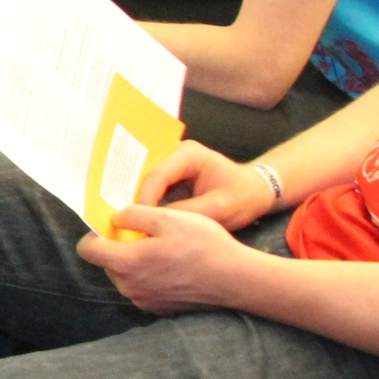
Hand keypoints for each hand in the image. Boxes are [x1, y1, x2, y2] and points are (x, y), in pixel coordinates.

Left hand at [76, 204, 253, 312]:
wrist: (235, 279)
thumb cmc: (202, 245)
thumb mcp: (167, 218)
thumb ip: (133, 215)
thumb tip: (115, 219)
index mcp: (125, 263)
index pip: (87, 250)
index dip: (94, 235)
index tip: (111, 227)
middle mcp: (129, 287)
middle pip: (107, 263)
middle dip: (119, 248)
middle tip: (145, 235)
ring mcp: (143, 300)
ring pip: (125, 276)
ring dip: (135, 262)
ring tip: (163, 250)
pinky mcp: (158, 308)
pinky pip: (142, 288)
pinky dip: (150, 277)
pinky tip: (172, 266)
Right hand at [132, 140, 274, 226]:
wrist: (254, 194)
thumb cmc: (243, 197)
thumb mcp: (221, 209)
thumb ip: (188, 212)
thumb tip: (154, 221)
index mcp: (189, 154)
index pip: (157, 174)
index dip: (144, 198)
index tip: (138, 222)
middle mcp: (175, 154)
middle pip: (144, 175)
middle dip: (133, 198)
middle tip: (124, 223)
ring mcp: (170, 165)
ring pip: (143, 183)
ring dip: (136, 202)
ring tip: (128, 223)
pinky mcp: (169, 179)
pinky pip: (151, 191)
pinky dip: (145, 205)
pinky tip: (138, 222)